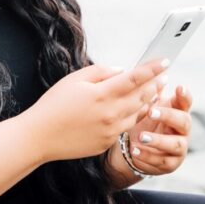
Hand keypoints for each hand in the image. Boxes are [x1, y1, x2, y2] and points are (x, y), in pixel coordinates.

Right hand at [25, 59, 169, 162]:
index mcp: (103, 95)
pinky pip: (127, 126)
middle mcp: (111, 114)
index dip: (152, 69)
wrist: (39, 137)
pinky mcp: (107, 142)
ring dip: (149, 100)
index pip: (136, 78)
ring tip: (155, 90)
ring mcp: (111, 131)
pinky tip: (137, 108)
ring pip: (138, 112)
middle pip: (143, 96)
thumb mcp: (74, 79)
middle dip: (155, 84)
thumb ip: (101, 72)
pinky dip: (136, 115)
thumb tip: (122, 70)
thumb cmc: (54, 105)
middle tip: (163, 75)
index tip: (165, 61)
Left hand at [110, 82, 192, 177]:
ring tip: (141, 137)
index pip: (185, 101)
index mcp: (176, 110)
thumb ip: (148, 91)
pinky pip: (162, 161)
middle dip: (168, 116)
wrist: (133, 149)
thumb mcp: (144, 105)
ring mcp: (178, 147)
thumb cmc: (141, 121)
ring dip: (158, 140)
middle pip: (184, 121)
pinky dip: (148, 156)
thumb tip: (148, 70)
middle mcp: (181, 129)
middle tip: (151, 111)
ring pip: (175, 144)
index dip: (184, 95)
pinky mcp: (171, 163)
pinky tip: (135, 150)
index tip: (179, 87)